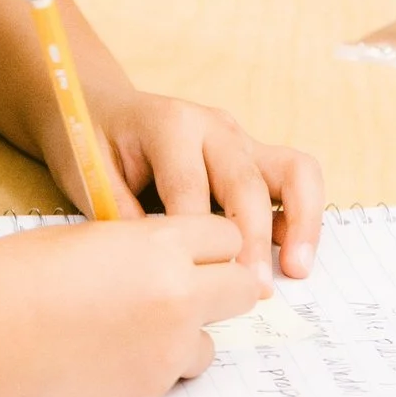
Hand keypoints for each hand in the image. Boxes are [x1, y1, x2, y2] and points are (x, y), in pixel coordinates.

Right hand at [0, 211, 262, 396]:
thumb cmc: (23, 272)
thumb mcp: (96, 237)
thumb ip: (146, 247)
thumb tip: (176, 261)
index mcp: (162, 245)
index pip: (226, 236)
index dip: (207, 242)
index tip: (189, 248)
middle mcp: (178, 298)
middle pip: (240, 288)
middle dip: (218, 285)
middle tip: (182, 285)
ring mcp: (166, 351)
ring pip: (211, 338)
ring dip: (187, 331)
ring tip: (132, 324)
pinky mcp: (147, 392)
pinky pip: (175, 373)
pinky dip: (156, 364)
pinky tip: (110, 354)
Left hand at [70, 88, 326, 279]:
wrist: (105, 107)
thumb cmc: (95, 144)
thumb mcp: (93, 177)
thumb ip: (125, 218)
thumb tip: (160, 267)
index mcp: (170, 125)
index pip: (191, 187)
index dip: (195, 237)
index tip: (197, 282)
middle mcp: (214, 127)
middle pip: (245, 182)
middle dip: (252, 239)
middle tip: (253, 289)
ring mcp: (241, 139)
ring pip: (292, 169)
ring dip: (300, 222)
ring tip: (297, 269)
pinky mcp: (256, 155)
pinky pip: (295, 178)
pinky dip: (302, 217)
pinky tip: (293, 257)